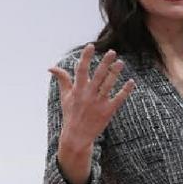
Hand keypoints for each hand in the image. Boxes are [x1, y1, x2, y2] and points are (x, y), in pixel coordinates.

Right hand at [49, 44, 134, 183]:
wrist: (76, 137)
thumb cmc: (71, 114)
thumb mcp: (65, 97)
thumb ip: (62, 80)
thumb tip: (51, 67)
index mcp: (78, 90)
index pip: (81, 70)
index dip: (86, 57)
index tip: (91, 46)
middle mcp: (88, 95)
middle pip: (97, 76)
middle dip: (104, 63)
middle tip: (113, 51)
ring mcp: (98, 103)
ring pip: (108, 85)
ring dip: (115, 74)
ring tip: (121, 62)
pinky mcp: (108, 111)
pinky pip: (118, 99)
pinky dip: (125, 90)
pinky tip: (131, 82)